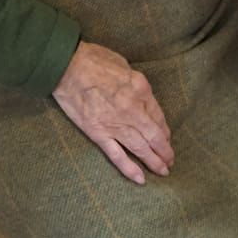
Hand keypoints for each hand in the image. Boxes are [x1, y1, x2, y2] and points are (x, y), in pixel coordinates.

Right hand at [53, 42, 173, 185]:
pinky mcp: (99, 133)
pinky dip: (130, 168)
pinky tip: (140, 179)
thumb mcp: (124, 64)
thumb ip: (135, 83)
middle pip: (154, 136)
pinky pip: (117, 155)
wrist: (67, 65)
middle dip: (165, 150)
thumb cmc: (93, 59)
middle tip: (170, 160)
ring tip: (163, 171)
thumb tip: (140, 95)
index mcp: (141, 90)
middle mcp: (133, 110)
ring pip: (140, 148)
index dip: (164, 130)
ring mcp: (116, 124)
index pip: (158, 116)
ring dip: (154, 162)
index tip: (166, 138)